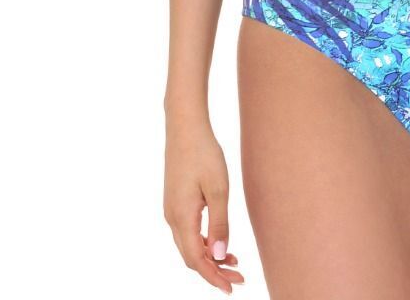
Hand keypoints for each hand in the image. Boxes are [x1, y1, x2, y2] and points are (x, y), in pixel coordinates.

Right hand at [164, 115, 245, 294]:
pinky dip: (202, 241)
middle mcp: (172, 218)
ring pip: (188, 245)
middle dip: (214, 270)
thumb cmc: (204, 153)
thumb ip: (219, 224)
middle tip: (238, 277)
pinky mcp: (175, 201)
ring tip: (234, 261)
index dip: (214, 277)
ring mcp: (171, 210)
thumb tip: (218, 255)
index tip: (232, 287)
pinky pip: (187, 231)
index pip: (197, 260)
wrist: (185, 126)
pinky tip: (218, 240)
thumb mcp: (218, 189)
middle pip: (191, 256)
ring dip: (209, 256)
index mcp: (181, 217)